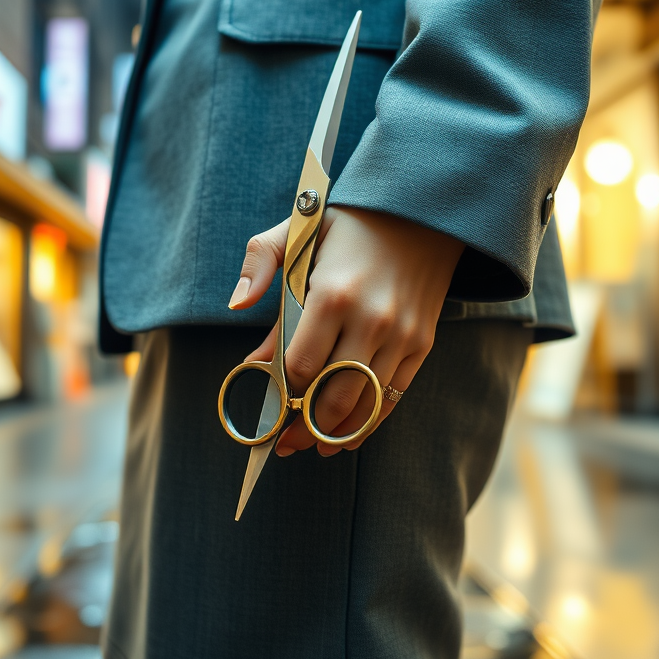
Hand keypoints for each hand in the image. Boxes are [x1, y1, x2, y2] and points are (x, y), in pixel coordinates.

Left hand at [227, 206, 463, 455]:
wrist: (420, 211)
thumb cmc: (348, 222)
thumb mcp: (297, 230)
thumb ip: (261, 266)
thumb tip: (237, 305)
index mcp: (332, 295)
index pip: (299, 366)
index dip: (280, 393)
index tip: (265, 409)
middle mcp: (370, 320)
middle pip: (331, 396)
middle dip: (302, 428)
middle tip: (283, 444)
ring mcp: (401, 336)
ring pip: (364, 405)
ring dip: (335, 434)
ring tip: (312, 446)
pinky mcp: (421, 343)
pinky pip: (393, 396)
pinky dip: (369, 423)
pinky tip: (348, 437)